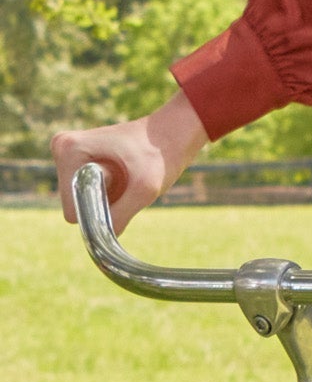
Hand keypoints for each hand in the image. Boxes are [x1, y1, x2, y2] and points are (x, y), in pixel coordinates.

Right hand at [52, 89, 208, 235]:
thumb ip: (117, 218)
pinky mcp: (83, 162)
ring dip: (111, 197)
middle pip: (76, 205)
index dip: (101, 207)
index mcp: (67, 149)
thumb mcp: (144, 190)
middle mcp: (63, 149)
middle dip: (105, 200)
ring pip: (85, 202)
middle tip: (129, 177)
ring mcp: (72, 155)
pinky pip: (92, 194)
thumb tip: (100, 251)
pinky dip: (113, 193)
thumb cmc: (163, 152)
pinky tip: (127, 173)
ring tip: (129, 173)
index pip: (73, 209)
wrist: (178, 130)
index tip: (125, 182)